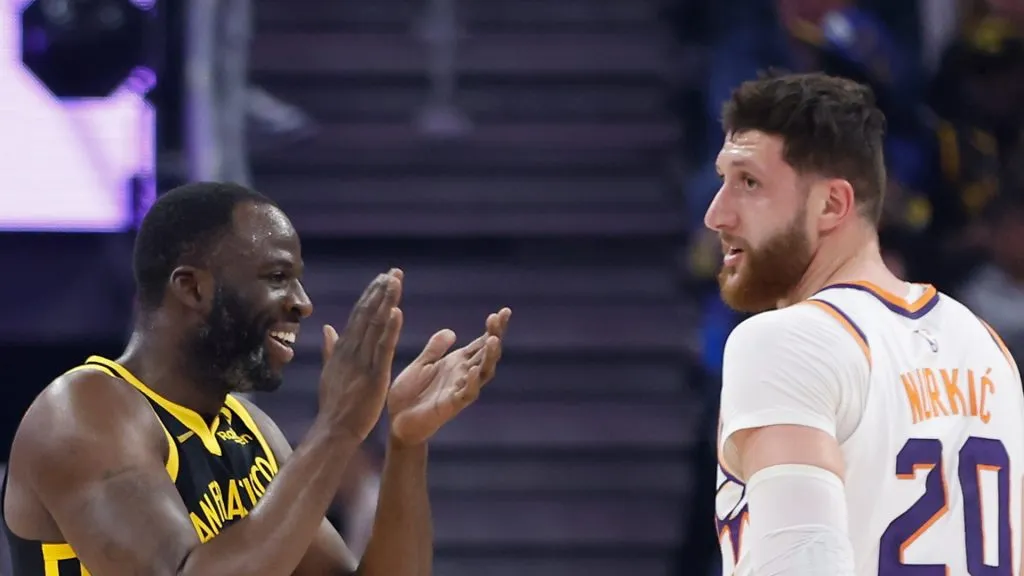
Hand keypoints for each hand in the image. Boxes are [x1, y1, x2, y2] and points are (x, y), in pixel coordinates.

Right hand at [317, 269, 403, 440]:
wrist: (333, 429)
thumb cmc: (334, 405)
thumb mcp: (330, 372)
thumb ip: (330, 348)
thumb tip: (329, 327)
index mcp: (344, 349)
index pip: (359, 316)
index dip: (371, 296)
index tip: (382, 278)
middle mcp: (352, 350)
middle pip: (367, 314)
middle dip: (380, 291)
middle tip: (393, 271)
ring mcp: (362, 361)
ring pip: (375, 325)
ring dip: (386, 301)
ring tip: (395, 281)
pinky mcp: (374, 374)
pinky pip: (384, 348)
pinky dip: (390, 328)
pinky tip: (397, 311)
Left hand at [388, 307, 510, 445]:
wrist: (397, 422)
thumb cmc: (410, 394)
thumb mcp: (421, 365)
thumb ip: (435, 349)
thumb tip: (452, 332)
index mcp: (456, 363)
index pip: (481, 343)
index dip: (493, 329)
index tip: (504, 311)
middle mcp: (463, 375)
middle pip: (487, 354)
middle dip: (495, 336)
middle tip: (500, 318)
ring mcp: (459, 390)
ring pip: (483, 373)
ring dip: (489, 357)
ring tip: (493, 340)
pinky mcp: (450, 406)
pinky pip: (466, 395)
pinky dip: (471, 382)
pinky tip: (473, 369)